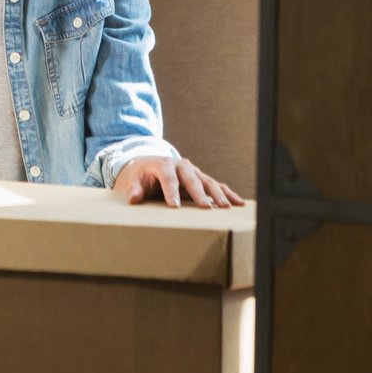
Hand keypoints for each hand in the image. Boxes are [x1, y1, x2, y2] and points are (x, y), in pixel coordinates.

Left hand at [114, 157, 244, 207]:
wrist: (149, 165)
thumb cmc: (141, 176)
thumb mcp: (133, 180)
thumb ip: (133, 189)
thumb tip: (133, 199)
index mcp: (163, 165)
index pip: (168, 178)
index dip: (171, 192)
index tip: (174, 206)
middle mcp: (181, 166)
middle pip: (191, 179)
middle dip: (198, 193)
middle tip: (205, 207)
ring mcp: (193, 171)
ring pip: (207, 181)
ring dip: (218, 194)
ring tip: (226, 207)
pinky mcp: (201, 178)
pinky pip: (216, 185)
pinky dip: (227, 193)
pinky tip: (238, 202)